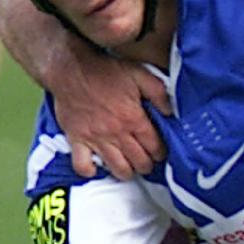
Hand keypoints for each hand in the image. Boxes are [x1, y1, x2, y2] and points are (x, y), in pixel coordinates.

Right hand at [51, 51, 170, 179]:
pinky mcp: (76, 139)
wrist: (72, 70)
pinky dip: (90, 170)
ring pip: (115, 167)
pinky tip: (96, 167)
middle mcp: (116, 133)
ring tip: (130, 171)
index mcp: (133, 118)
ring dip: (126, 173)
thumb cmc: (107, 71)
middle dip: (146, 166)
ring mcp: (95, 138)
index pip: (153, 145)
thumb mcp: (140, 74)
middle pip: (137, 160)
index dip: (160, 152)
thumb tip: (170, 111)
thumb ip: (159, 92)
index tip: (162, 153)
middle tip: (148, 164)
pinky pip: (82, 165)